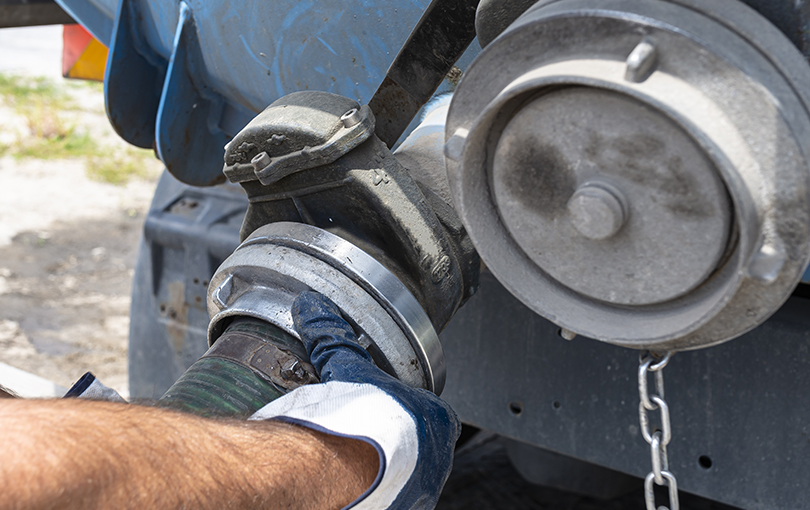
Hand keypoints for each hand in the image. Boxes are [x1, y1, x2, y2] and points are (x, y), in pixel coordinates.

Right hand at [251, 291, 459, 509]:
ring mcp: (421, 491)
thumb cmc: (360, 418)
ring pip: (410, 478)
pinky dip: (377, 493)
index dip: (407, 411)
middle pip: (423, 448)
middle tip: (366, 439)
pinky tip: (354, 485)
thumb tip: (313, 307)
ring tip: (356, 463)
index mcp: (439, 420)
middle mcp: (438, 459)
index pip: (432, 414)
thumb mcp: (348, 368)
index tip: (383, 411)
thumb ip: (334, 338)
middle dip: (398, 443)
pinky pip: (394, 499)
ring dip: (389, 471)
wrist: (347, 467)